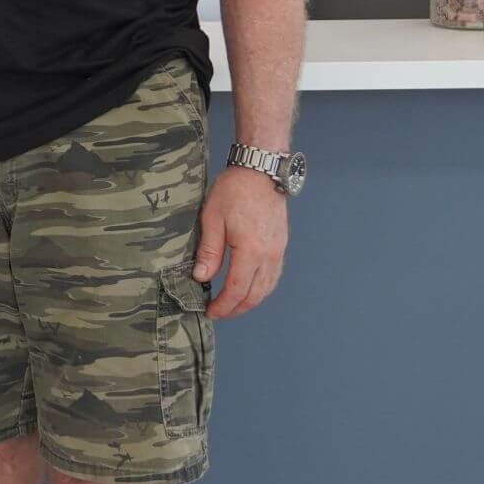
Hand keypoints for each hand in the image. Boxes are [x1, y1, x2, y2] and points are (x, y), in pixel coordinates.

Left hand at [193, 166, 288, 319]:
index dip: (223, 305)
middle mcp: (269, 256)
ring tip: (232, 304)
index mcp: (251, 252)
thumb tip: (201, 278)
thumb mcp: (212, 219)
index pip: (236, 290)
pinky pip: (274, 275)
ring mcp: (279, 250)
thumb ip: (209, 251)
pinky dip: (261, 287)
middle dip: (236, 308)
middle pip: (255, 294)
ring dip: (250, 300)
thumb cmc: (234, 191)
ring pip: (267, 287)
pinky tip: (250, 287)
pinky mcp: (281, 244)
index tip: (210, 311)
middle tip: (218, 312)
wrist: (261, 170)